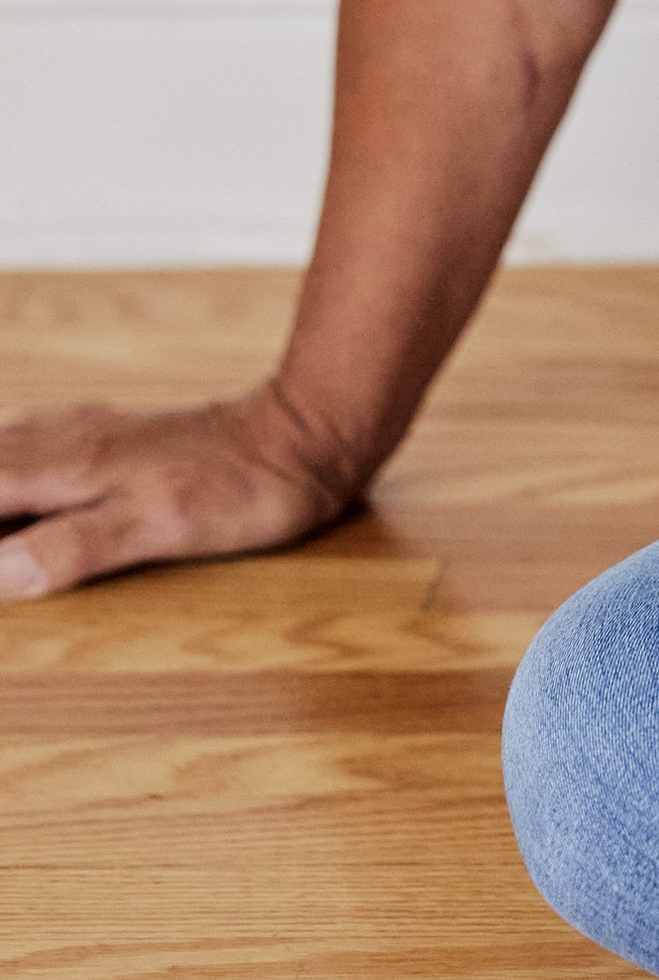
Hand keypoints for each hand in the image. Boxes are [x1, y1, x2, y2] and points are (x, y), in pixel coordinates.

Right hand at [0, 383, 361, 598]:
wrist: (306, 434)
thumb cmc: (240, 487)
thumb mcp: (159, 527)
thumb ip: (75, 546)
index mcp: (64, 465)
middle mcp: (65, 441)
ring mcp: (89, 434)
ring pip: (5, 455)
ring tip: (1, 536)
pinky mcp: (115, 439)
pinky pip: (34, 451)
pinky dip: (11, 477)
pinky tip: (20, 497)